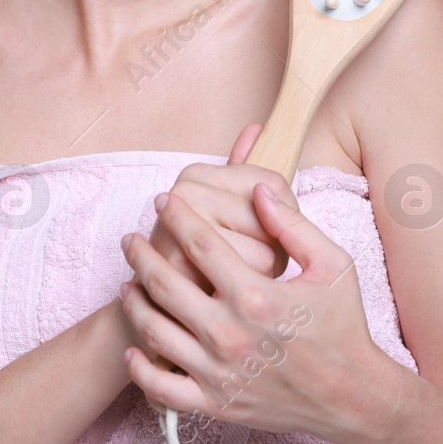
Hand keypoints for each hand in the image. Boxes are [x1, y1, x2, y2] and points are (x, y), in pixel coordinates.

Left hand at [119, 169, 393, 443]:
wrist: (352, 396)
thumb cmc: (343, 325)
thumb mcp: (333, 265)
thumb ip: (293, 225)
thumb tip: (258, 191)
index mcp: (257, 295)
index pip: (201, 243)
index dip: (177, 216)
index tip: (164, 201)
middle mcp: (231, 334)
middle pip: (166, 283)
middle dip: (141, 254)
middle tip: (131, 239)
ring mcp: (219, 372)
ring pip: (155, 330)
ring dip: (134, 302)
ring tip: (128, 283)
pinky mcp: (215, 403)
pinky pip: (161, 386)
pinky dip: (141, 366)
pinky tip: (135, 346)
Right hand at [148, 122, 294, 289]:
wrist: (162, 316)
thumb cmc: (204, 259)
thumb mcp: (226, 209)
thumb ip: (243, 171)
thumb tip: (257, 128)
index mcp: (196, 173)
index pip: (271, 183)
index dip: (280, 214)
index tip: (261, 229)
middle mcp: (182, 192)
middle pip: (269, 219)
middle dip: (274, 248)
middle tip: (253, 261)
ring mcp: (177, 229)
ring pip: (264, 255)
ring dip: (262, 276)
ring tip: (239, 280)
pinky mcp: (178, 273)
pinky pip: (244, 285)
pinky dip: (244, 297)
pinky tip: (225, 296)